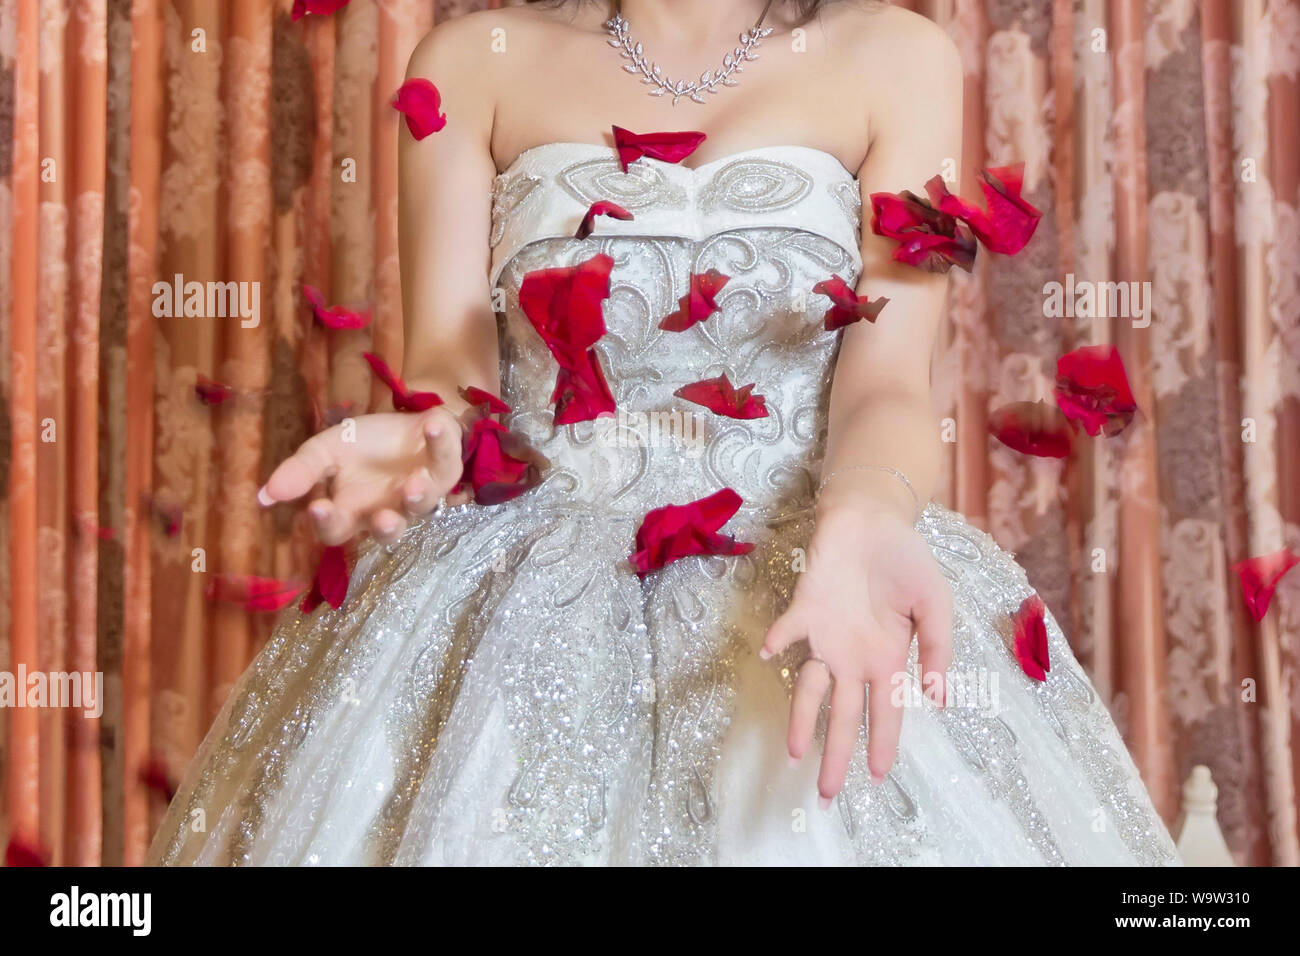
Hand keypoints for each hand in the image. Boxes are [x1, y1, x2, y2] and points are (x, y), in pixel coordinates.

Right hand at [257, 408, 464, 545]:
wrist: (401, 421)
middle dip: (385, 527)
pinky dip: (441, 441)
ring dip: (417, 496)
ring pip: (422, 506)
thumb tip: (264, 496)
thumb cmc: (364, 445)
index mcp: (354, 512)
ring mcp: (422, 495)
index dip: (327, 523)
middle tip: (381, 518)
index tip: (317, 507)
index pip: (336, 530)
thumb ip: (301, 472)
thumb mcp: (326, 451)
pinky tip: (432, 424)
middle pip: (387, 533)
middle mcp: (389, 511)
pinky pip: (447, 459)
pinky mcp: (444, 470)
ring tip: (413, 481)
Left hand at [761, 503, 952, 806]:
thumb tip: (938, 699)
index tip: (878, 776)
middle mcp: (853, 657)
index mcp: (887, 659)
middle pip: (842, 714)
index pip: (884, 712)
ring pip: (810, 687)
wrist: (875, 520)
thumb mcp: (937, 606)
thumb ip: (939, 650)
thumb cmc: (906, 563)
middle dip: (835, 754)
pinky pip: (789, 629)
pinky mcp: (805, 608)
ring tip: (793, 752)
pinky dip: (780, 641)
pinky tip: (772, 655)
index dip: (882, 743)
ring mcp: (826, 636)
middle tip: (825, 794)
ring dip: (801, 718)